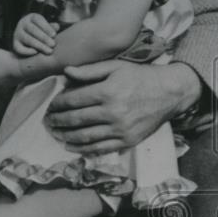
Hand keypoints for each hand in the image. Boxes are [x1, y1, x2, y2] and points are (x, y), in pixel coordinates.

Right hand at [13, 13, 57, 56]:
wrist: (28, 39)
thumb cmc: (41, 31)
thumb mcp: (46, 27)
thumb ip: (51, 27)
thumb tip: (57, 27)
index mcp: (31, 17)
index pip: (38, 20)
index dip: (46, 27)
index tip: (54, 35)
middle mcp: (22, 24)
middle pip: (33, 30)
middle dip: (44, 38)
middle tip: (53, 44)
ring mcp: (17, 34)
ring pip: (27, 39)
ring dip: (39, 45)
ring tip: (49, 51)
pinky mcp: (15, 44)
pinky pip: (20, 48)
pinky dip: (27, 51)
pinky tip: (36, 52)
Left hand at [47, 60, 201, 153]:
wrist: (170, 92)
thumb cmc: (141, 77)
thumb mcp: (116, 67)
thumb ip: (90, 70)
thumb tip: (66, 72)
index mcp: (108, 92)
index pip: (74, 100)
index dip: (58, 104)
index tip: (50, 105)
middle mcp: (114, 112)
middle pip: (76, 119)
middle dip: (57, 121)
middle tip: (47, 121)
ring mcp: (121, 129)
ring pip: (85, 136)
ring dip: (66, 136)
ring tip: (55, 133)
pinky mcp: (128, 140)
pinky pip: (100, 148)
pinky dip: (82, 149)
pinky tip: (70, 146)